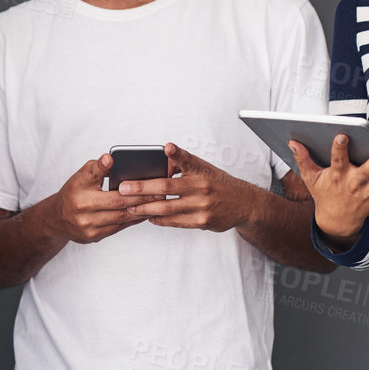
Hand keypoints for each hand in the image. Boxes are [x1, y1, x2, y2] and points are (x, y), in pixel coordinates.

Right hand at [44, 154, 160, 243]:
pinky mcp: (94, 236)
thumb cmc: (74, 193)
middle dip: (141, 195)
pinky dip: (134, 219)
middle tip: (159, 189)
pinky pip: (119, 227)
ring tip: (158, 202)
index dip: (103, 167)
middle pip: (117, 201)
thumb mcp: (80, 176)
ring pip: (122, 216)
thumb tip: (113, 160)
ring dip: (142, 209)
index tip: (112, 159)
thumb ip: (97, 169)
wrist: (57, 219)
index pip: (93, 174)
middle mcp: (82, 207)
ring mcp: (88, 224)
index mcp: (78, 188)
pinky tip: (146, 212)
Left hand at [123, 144, 255, 231]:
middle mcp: (201, 188)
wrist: (244, 204)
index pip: (186, 160)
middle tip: (123, 188)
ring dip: (146, 208)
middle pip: (167, 187)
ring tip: (130, 206)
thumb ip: (184, 162)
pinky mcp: (202, 222)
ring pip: (167, 208)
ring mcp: (202, 206)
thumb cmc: (219, 183)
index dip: (176, 154)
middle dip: (142, 188)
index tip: (167, 147)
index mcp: (201, 172)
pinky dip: (160, 220)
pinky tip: (148, 217)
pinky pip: (175, 222)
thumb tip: (163, 154)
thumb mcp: (205, 168)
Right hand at [289, 135, 368, 249]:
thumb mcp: (310, 178)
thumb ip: (303, 159)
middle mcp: (355, 184)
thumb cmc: (323, 194)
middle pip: (368, 171)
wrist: (336, 222)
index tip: (343, 135)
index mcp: (337, 176)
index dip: (339, 148)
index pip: (337, 159)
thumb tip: (292, 142)